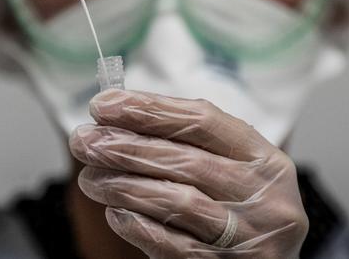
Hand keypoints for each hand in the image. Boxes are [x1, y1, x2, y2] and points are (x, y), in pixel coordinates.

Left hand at [70, 89, 307, 257]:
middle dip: (126, 146)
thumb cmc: (240, 209)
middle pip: (185, 160)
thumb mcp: (233, 169)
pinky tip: (114, 213)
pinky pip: (175, 246)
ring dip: (124, 185)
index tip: (105, 104)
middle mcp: (263, 195)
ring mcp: (248, 236)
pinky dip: (140, 226)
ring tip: (90, 178)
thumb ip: (187, 143)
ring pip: (177, 201)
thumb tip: (117, 117)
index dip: (149, 109)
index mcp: (264, 159)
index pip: (202, 121)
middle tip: (84, 140)